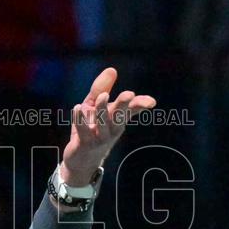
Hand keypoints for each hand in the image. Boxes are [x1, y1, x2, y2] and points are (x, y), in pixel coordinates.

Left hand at [60, 67, 155, 185]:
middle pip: (119, 116)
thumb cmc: (91, 129)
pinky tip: (77, 108)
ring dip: (102, 110)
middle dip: (124, 106)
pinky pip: (83, 131)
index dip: (140, 104)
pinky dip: (80, 120)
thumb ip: (101, 88)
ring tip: (102, 95)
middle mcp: (112, 129)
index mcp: (117, 119)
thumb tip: (112, 70)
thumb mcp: (94, 105)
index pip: (131, 110)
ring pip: (103, 124)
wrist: (81, 159)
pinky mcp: (85, 143)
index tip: (151, 102)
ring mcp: (99, 137)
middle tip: (129, 94)